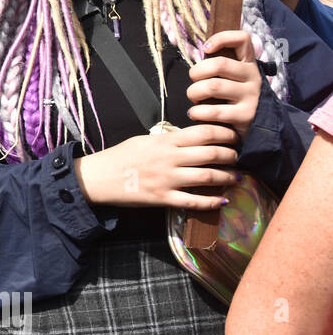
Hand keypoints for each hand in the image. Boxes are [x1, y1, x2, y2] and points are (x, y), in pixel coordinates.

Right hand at [74, 124, 238, 209]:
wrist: (97, 178)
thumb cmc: (119, 157)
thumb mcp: (143, 140)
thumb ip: (168, 139)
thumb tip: (190, 139)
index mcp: (165, 141)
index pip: (204, 132)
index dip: (225, 133)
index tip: (233, 136)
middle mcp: (169, 159)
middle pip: (212, 153)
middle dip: (231, 155)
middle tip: (237, 157)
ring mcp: (167, 180)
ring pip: (208, 177)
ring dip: (227, 177)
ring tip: (236, 177)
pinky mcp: (163, 199)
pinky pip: (194, 201)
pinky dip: (212, 201)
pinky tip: (222, 200)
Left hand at [186, 30, 261, 142]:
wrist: (260, 127)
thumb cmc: (236, 99)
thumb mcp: (235, 79)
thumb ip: (221, 68)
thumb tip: (202, 52)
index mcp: (249, 65)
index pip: (242, 39)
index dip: (222, 38)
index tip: (207, 48)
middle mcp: (253, 77)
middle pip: (218, 64)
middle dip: (196, 72)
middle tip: (194, 82)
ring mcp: (251, 96)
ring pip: (212, 86)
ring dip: (194, 92)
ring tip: (194, 99)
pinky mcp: (246, 116)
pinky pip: (214, 111)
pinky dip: (197, 112)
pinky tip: (196, 114)